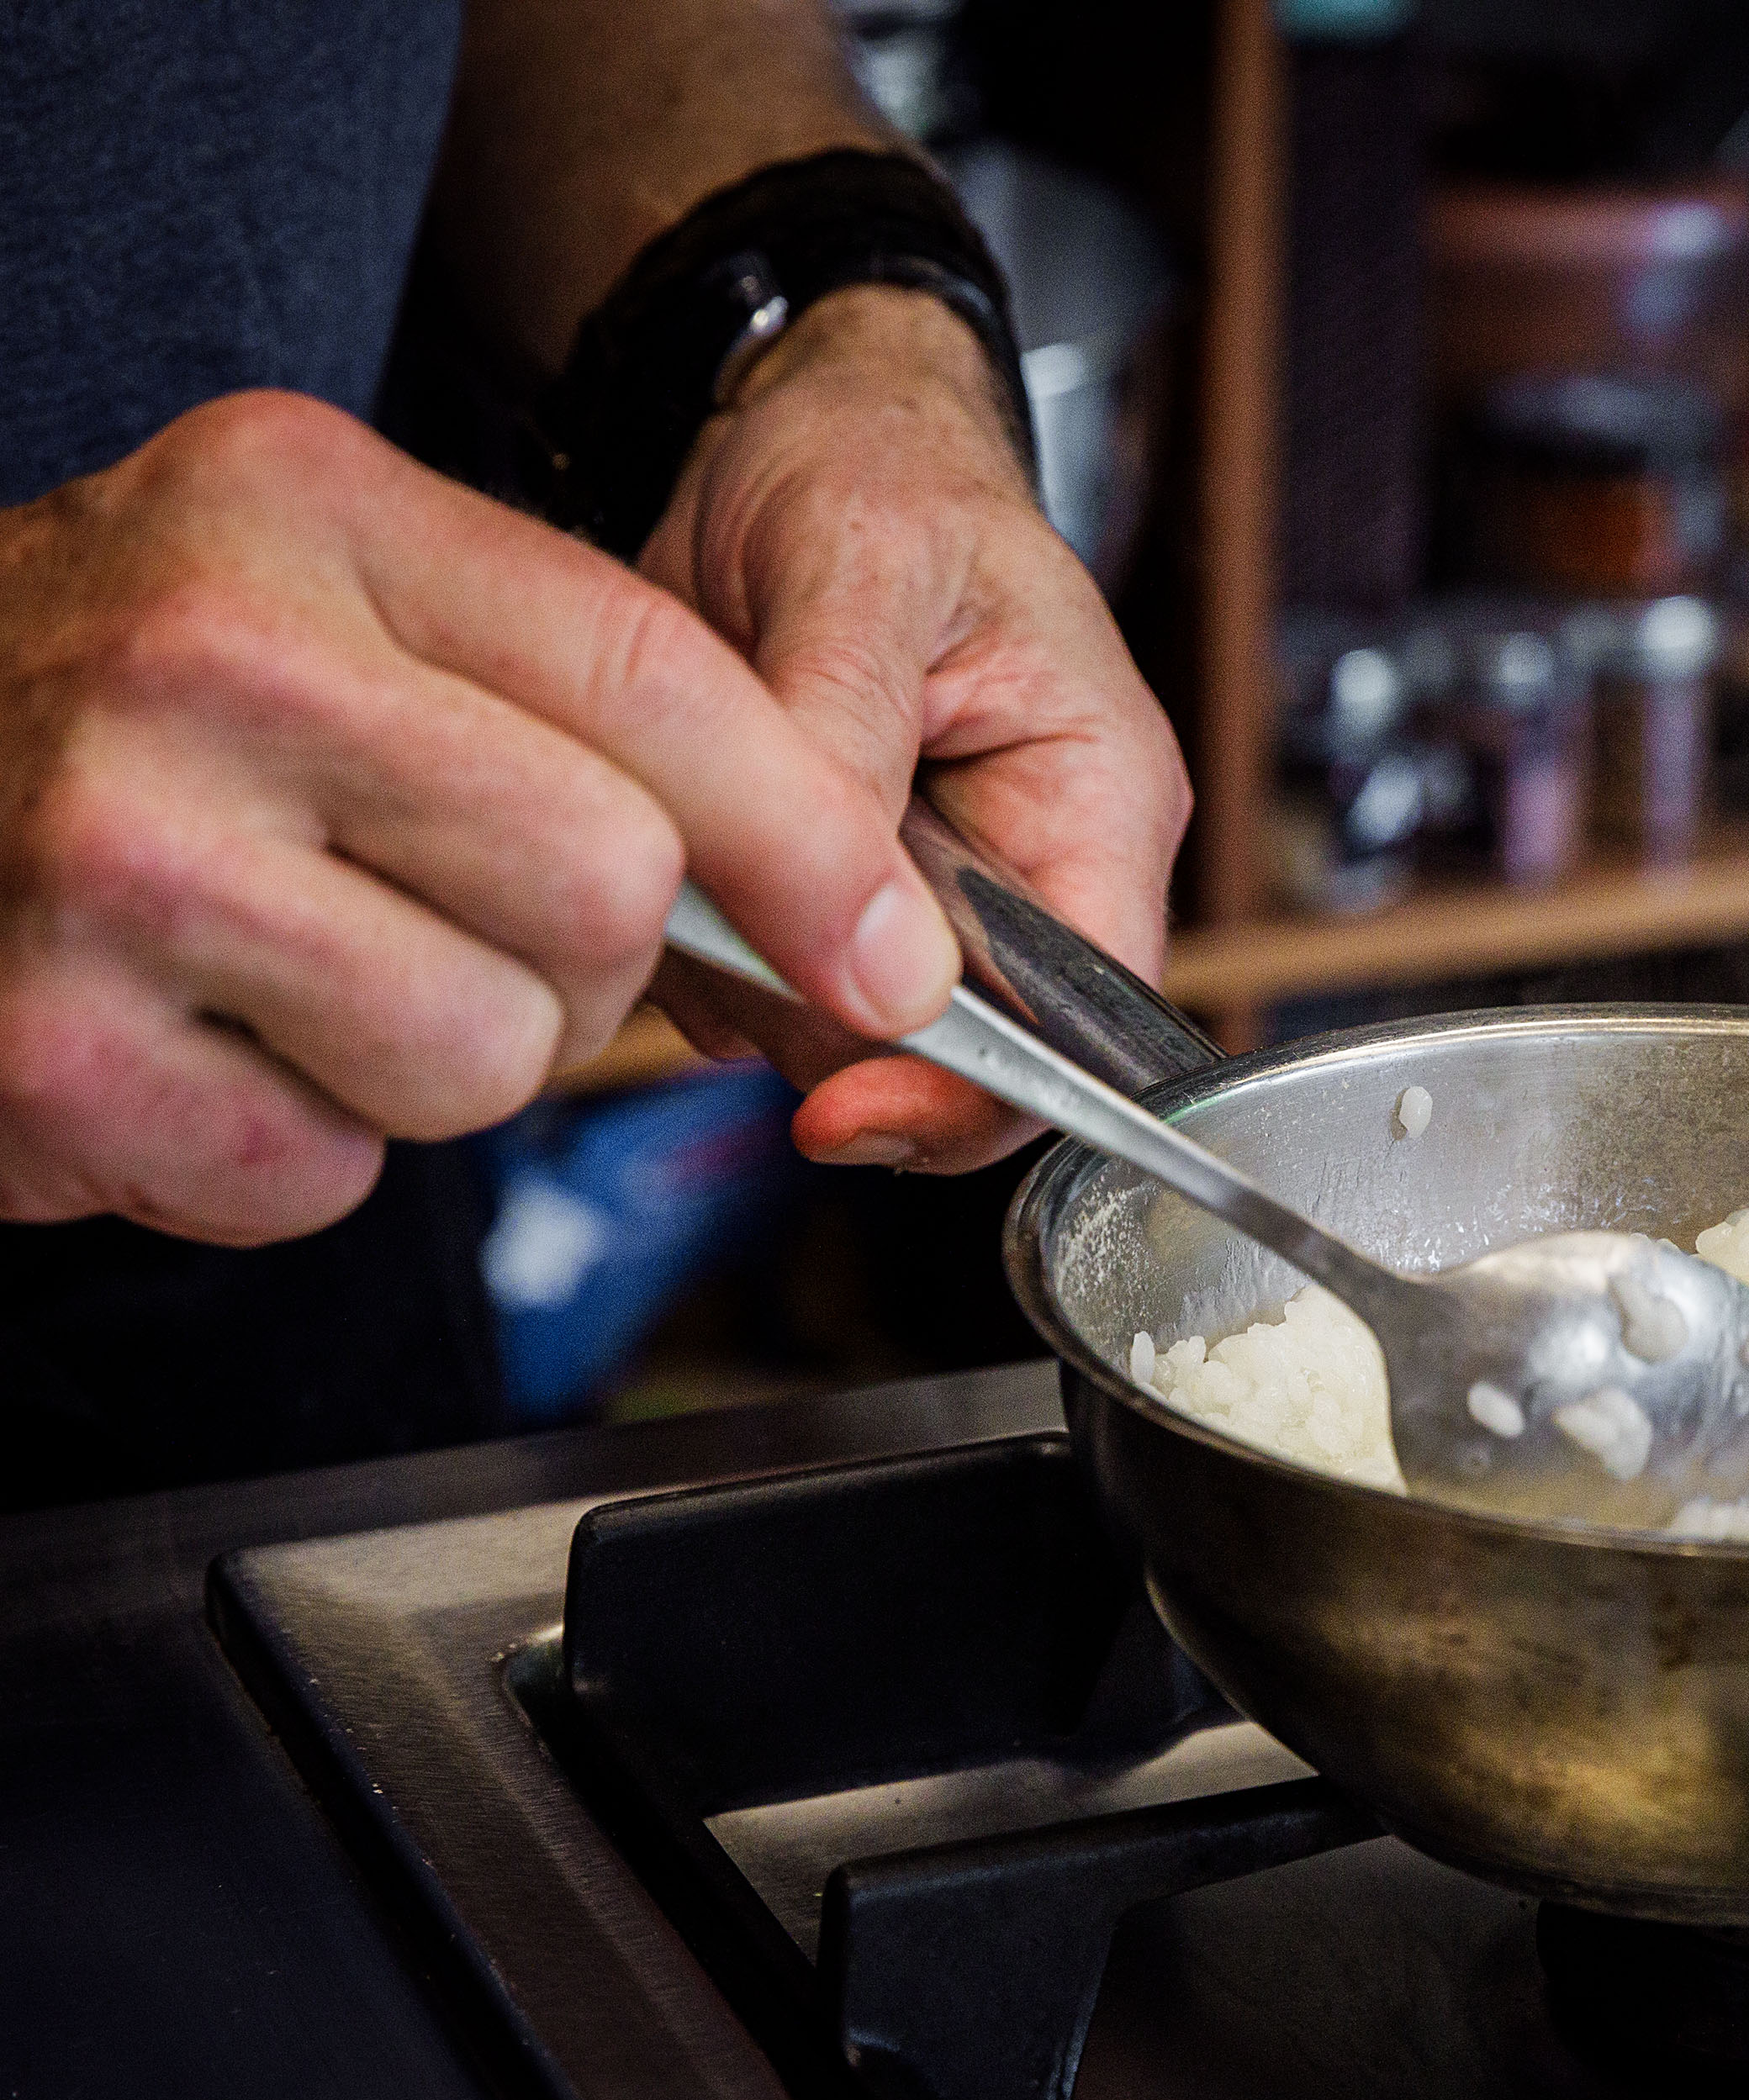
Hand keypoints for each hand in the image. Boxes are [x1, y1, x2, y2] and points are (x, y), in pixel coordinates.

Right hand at [0, 390, 960, 1243]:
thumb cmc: (138, 705)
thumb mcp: (342, 603)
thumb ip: (591, 706)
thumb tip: (870, 923)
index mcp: (311, 508)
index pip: (656, 682)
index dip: (815, 843)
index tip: (894, 955)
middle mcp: (208, 656)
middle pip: (608, 885)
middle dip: (586, 958)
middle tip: (460, 922)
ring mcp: (114, 857)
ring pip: (490, 1052)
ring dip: (445, 1060)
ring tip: (309, 976)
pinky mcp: (55, 1056)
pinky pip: (332, 1173)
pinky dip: (301, 1148)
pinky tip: (207, 1043)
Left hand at [637, 283, 1190, 1172]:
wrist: (798, 427)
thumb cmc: (876, 468)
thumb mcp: (856, 572)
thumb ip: (846, 749)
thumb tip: (849, 927)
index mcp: (1097, 806)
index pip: (1082, 1029)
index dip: (969, 1092)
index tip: (839, 1108)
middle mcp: (1035, 872)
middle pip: (948, 1052)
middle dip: (816, 1003)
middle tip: (723, 890)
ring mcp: (936, 897)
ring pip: (842, 1036)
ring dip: (745, 970)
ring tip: (703, 827)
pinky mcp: (844, 901)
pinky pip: (772, 994)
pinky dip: (707, 950)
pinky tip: (692, 842)